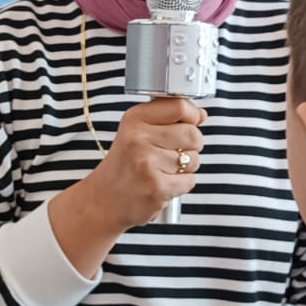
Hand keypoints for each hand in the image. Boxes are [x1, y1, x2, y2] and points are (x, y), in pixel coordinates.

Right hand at [90, 97, 205, 230]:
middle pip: (193, 134)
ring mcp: (147, 164)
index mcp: (135, 119)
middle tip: (174, 152)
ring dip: (186, 167)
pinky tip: (164, 182)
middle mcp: (139, 139)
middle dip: (192, 145)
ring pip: (194, 159)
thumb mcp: (135, 130)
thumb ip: (166, 117)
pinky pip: (190, 180)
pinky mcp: (157, 188)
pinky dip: (182, 184)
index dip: (193, 116)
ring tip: (164, 169)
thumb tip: (201, 115)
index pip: (180, 107)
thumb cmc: (125, 164)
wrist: (104, 198)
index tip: (191, 122)